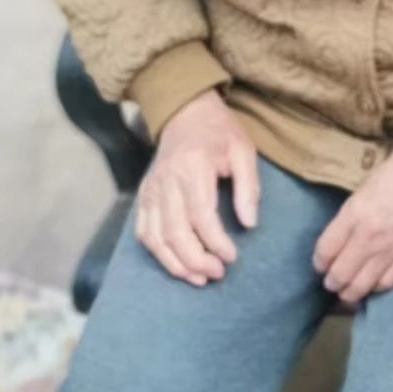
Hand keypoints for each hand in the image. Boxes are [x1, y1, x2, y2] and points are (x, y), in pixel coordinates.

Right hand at [135, 89, 259, 286]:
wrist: (186, 113)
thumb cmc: (219, 132)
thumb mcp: (243, 151)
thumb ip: (248, 188)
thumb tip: (249, 224)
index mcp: (192, 167)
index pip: (201, 215)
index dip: (216, 242)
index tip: (232, 257)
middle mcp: (165, 181)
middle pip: (175, 232)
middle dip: (197, 260)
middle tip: (218, 273)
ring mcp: (151, 190)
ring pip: (156, 237)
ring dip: (176, 264)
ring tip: (199, 278)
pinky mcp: (144, 196)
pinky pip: (144, 232)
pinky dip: (158, 253)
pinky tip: (177, 264)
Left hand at [312, 145, 392, 303]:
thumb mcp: (368, 185)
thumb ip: (354, 212)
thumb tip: (347, 233)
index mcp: (354, 213)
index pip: (325, 250)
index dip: (319, 262)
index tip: (321, 264)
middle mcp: (368, 237)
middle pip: (340, 273)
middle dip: (332, 281)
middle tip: (332, 282)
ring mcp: (391, 250)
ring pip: (361, 286)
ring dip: (351, 292)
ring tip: (349, 293)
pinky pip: (388, 283)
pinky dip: (376, 289)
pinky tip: (374, 286)